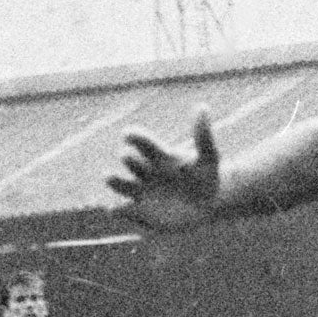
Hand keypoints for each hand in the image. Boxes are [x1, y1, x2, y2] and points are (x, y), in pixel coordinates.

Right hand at [107, 110, 221, 229]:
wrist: (207, 206)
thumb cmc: (206, 178)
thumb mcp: (209, 158)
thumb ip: (204, 135)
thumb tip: (203, 106)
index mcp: (159, 156)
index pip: (143, 142)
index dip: (134, 137)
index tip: (127, 134)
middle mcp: (146, 171)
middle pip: (130, 161)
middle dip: (128, 159)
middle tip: (128, 157)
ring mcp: (141, 191)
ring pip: (120, 184)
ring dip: (113, 180)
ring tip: (108, 177)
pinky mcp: (140, 210)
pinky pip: (123, 210)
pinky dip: (116, 209)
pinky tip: (114, 209)